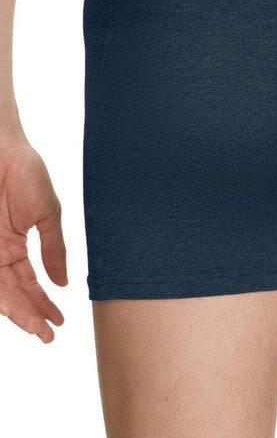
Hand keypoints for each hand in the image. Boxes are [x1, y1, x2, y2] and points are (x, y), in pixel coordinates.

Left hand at [0, 140, 65, 342]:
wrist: (2, 149)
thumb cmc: (26, 173)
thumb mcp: (48, 215)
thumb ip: (54, 249)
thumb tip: (63, 282)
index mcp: (17, 245)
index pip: (30, 283)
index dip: (43, 304)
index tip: (59, 322)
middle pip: (13, 293)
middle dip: (31, 315)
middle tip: (47, 335)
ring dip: (16, 312)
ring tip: (36, 329)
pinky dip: (1, 295)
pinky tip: (13, 308)